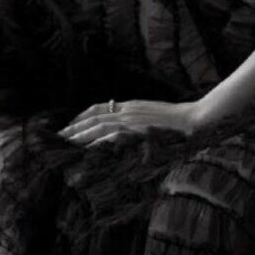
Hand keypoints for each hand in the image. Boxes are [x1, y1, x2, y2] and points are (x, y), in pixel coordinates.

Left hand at [59, 98, 199, 145]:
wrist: (196, 120)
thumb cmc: (179, 123)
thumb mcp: (153, 118)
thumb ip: (136, 121)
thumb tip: (122, 132)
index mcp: (130, 106)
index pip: (98, 108)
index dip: (81, 117)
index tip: (69, 126)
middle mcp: (128, 110)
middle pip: (94, 116)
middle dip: (74, 126)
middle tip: (57, 136)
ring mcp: (133, 119)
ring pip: (99, 125)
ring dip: (80, 134)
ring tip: (64, 142)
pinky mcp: (139, 130)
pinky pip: (112, 135)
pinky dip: (97, 141)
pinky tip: (86, 148)